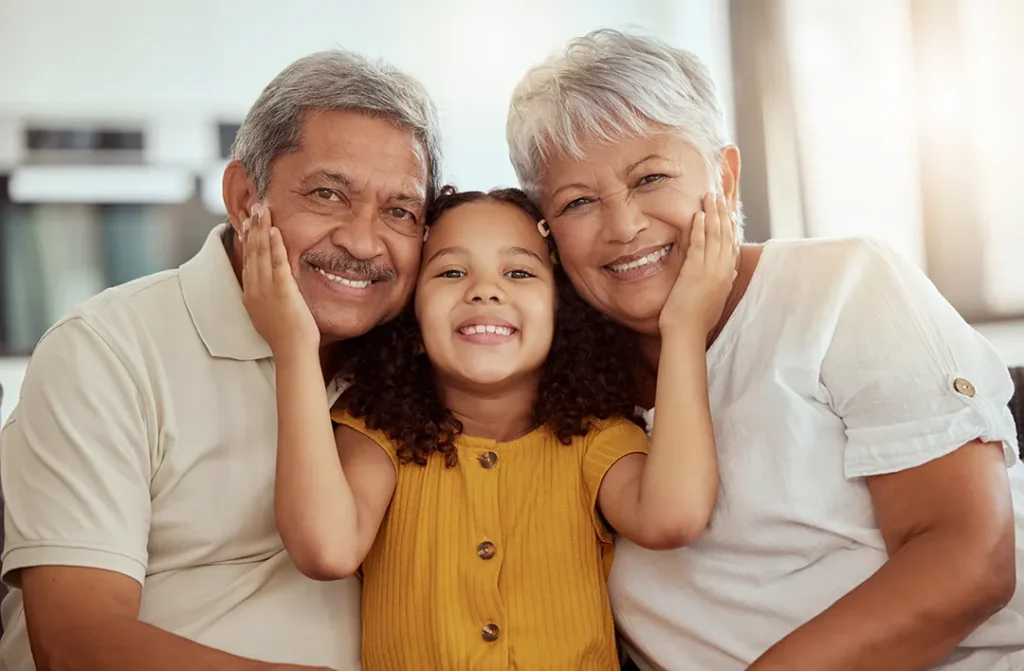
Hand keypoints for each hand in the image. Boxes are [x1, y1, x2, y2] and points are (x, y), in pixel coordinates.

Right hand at [241, 203, 319, 352]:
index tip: (248, 223)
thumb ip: (270, 297)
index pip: (247, 261)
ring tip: (262, 210)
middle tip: (253, 208)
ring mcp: (266, 289)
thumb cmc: (287, 336)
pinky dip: (275, 245)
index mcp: (250, 294)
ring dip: (261, 229)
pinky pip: (277, 262)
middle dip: (251, 227)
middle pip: (250, 252)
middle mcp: (254, 289)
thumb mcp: (272, 313)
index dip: (247, 240)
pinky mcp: (281, 290)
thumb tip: (275, 286)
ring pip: (260, 253)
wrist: (292, 351)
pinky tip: (275, 230)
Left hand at [659, 192, 738, 335]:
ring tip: (710, 197)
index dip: (731, 227)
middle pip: (726, 236)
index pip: (732, 246)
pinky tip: (699, 214)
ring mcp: (710, 270)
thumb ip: (724, 284)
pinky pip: (700, 244)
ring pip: (715, 236)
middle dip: (723, 214)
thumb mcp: (716, 300)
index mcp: (727, 278)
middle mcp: (723, 271)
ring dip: (713, 214)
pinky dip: (700, 228)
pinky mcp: (695, 271)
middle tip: (719, 197)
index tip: (730, 213)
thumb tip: (732, 272)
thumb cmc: (698, 320)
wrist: (687, 333)